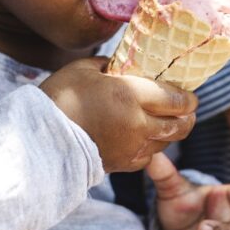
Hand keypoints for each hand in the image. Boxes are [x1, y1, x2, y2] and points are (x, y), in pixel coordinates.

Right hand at [40, 57, 196, 171]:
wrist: (39, 140)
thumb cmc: (59, 97)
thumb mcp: (84, 69)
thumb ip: (110, 65)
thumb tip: (122, 65)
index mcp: (132, 95)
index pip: (177, 100)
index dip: (189, 97)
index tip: (190, 93)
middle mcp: (139, 124)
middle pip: (180, 125)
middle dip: (188, 116)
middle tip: (187, 109)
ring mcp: (132, 147)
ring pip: (167, 142)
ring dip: (171, 132)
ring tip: (166, 121)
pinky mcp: (122, 164)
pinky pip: (148, 156)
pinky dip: (151, 147)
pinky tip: (143, 137)